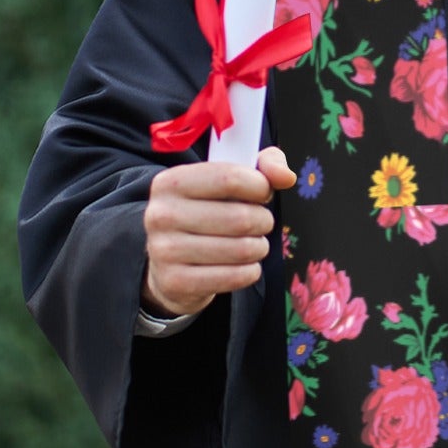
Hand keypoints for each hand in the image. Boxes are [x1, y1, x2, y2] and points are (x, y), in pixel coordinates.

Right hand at [141, 146, 296, 317]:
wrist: (169, 263)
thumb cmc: (207, 212)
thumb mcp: (228, 179)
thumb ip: (263, 166)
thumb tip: (286, 177)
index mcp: (171, 182)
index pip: (230, 178)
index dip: (260, 187)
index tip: (263, 193)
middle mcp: (161, 214)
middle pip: (240, 218)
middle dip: (263, 221)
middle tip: (260, 223)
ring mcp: (164, 251)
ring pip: (241, 249)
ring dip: (259, 247)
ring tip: (252, 244)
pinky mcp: (175, 282)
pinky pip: (234, 277)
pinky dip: (250, 271)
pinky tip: (243, 265)